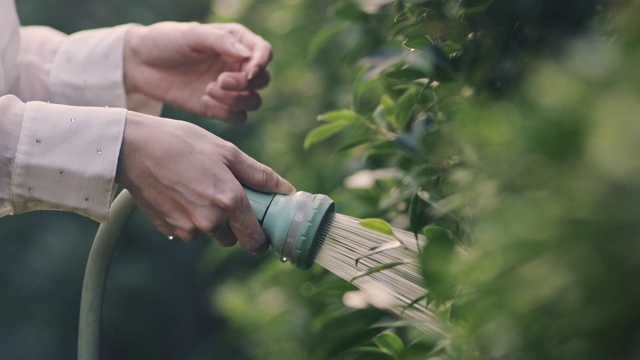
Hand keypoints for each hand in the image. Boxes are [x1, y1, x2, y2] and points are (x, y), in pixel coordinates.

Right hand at [115, 111, 294, 252]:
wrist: (131, 147)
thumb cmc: (181, 142)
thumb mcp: (227, 151)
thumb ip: (260, 175)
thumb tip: (288, 190)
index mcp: (229, 201)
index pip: (255, 241)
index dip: (261, 237)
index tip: (262, 226)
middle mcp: (209, 221)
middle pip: (233, 238)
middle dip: (234, 223)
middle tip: (226, 194)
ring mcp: (186, 228)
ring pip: (210, 233)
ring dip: (211, 219)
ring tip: (198, 186)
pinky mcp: (168, 229)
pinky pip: (189, 230)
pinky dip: (190, 217)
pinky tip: (181, 192)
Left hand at [123, 22, 271, 122]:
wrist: (140, 64)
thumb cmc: (166, 41)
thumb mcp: (191, 34)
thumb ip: (221, 42)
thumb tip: (247, 56)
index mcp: (235, 42)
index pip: (264, 52)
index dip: (262, 62)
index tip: (248, 70)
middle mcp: (236, 65)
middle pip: (262, 80)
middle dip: (245, 83)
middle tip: (220, 80)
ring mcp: (229, 89)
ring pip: (253, 101)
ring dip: (237, 100)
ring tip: (208, 90)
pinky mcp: (218, 107)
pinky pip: (238, 117)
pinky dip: (226, 113)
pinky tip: (204, 102)